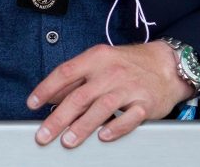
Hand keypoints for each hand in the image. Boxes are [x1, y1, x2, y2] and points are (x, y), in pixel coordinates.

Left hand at [29, 41, 191, 147]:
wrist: (166, 64)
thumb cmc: (128, 64)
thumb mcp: (100, 61)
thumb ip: (77, 77)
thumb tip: (51, 94)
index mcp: (96, 58)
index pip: (65, 72)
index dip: (46, 89)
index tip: (33, 104)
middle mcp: (110, 72)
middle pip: (80, 96)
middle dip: (59, 117)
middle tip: (44, 134)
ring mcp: (129, 88)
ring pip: (101, 108)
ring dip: (82, 127)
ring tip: (67, 141)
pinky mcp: (145, 103)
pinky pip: (129, 118)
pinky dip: (115, 128)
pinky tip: (103, 137)